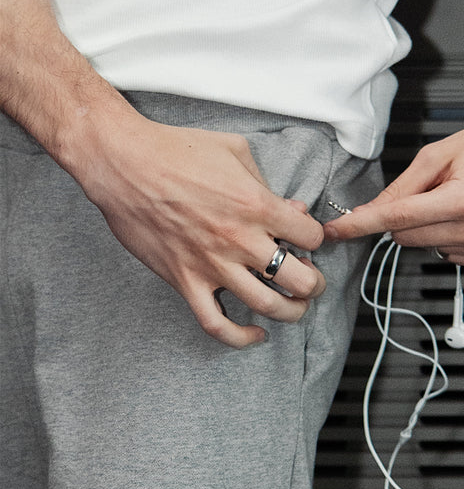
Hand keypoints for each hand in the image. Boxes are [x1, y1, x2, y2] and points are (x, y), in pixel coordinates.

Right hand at [77, 113, 325, 347]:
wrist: (122, 163)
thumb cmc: (176, 150)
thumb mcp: (234, 150)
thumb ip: (267, 182)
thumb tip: (291, 208)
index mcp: (257, 205)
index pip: (311, 237)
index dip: (315, 239)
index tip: (307, 239)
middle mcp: (239, 239)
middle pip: (300, 280)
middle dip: (314, 284)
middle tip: (311, 281)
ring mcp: (212, 265)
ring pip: (268, 306)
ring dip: (291, 312)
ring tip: (294, 306)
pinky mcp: (185, 281)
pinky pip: (216, 324)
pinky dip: (240, 338)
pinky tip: (255, 334)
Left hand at [324, 99, 463, 269]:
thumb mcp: (437, 155)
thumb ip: (401, 188)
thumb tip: (370, 212)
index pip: (398, 218)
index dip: (361, 224)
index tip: (337, 232)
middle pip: (407, 237)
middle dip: (408, 216)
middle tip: (434, 191)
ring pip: (426, 248)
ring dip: (432, 226)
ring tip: (459, 200)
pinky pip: (448, 255)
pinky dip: (450, 237)